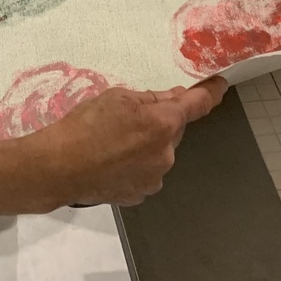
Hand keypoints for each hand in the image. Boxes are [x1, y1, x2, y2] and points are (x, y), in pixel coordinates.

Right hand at [29, 78, 227, 207]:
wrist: (60, 166)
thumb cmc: (85, 125)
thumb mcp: (116, 97)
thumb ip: (150, 98)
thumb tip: (173, 97)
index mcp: (163, 123)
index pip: (197, 105)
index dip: (211, 93)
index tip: (220, 85)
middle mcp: (167, 153)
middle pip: (172, 130)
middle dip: (158, 123)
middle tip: (127, 120)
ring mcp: (155, 177)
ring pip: (159, 153)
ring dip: (146, 146)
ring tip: (112, 144)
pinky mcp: (141, 194)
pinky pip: (146, 172)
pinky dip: (136, 165)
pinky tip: (112, 162)